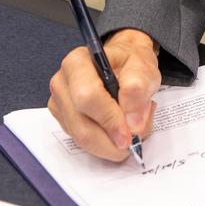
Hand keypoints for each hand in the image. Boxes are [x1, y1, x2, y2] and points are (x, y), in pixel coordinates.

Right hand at [48, 29, 160, 161]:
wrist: (124, 65)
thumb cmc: (130, 64)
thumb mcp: (144, 68)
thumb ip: (139, 92)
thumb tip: (132, 124)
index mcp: (78, 62)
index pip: (87, 97)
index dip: (109, 119)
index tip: (129, 133)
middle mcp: (63, 82)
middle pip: (81, 124)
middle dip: (110, 139)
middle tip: (134, 138)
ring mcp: (60, 103)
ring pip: (81, 138)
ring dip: (109, 143)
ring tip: (130, 127)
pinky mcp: (63, 119)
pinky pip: (82, 142)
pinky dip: (104, 143)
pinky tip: (117, 129)